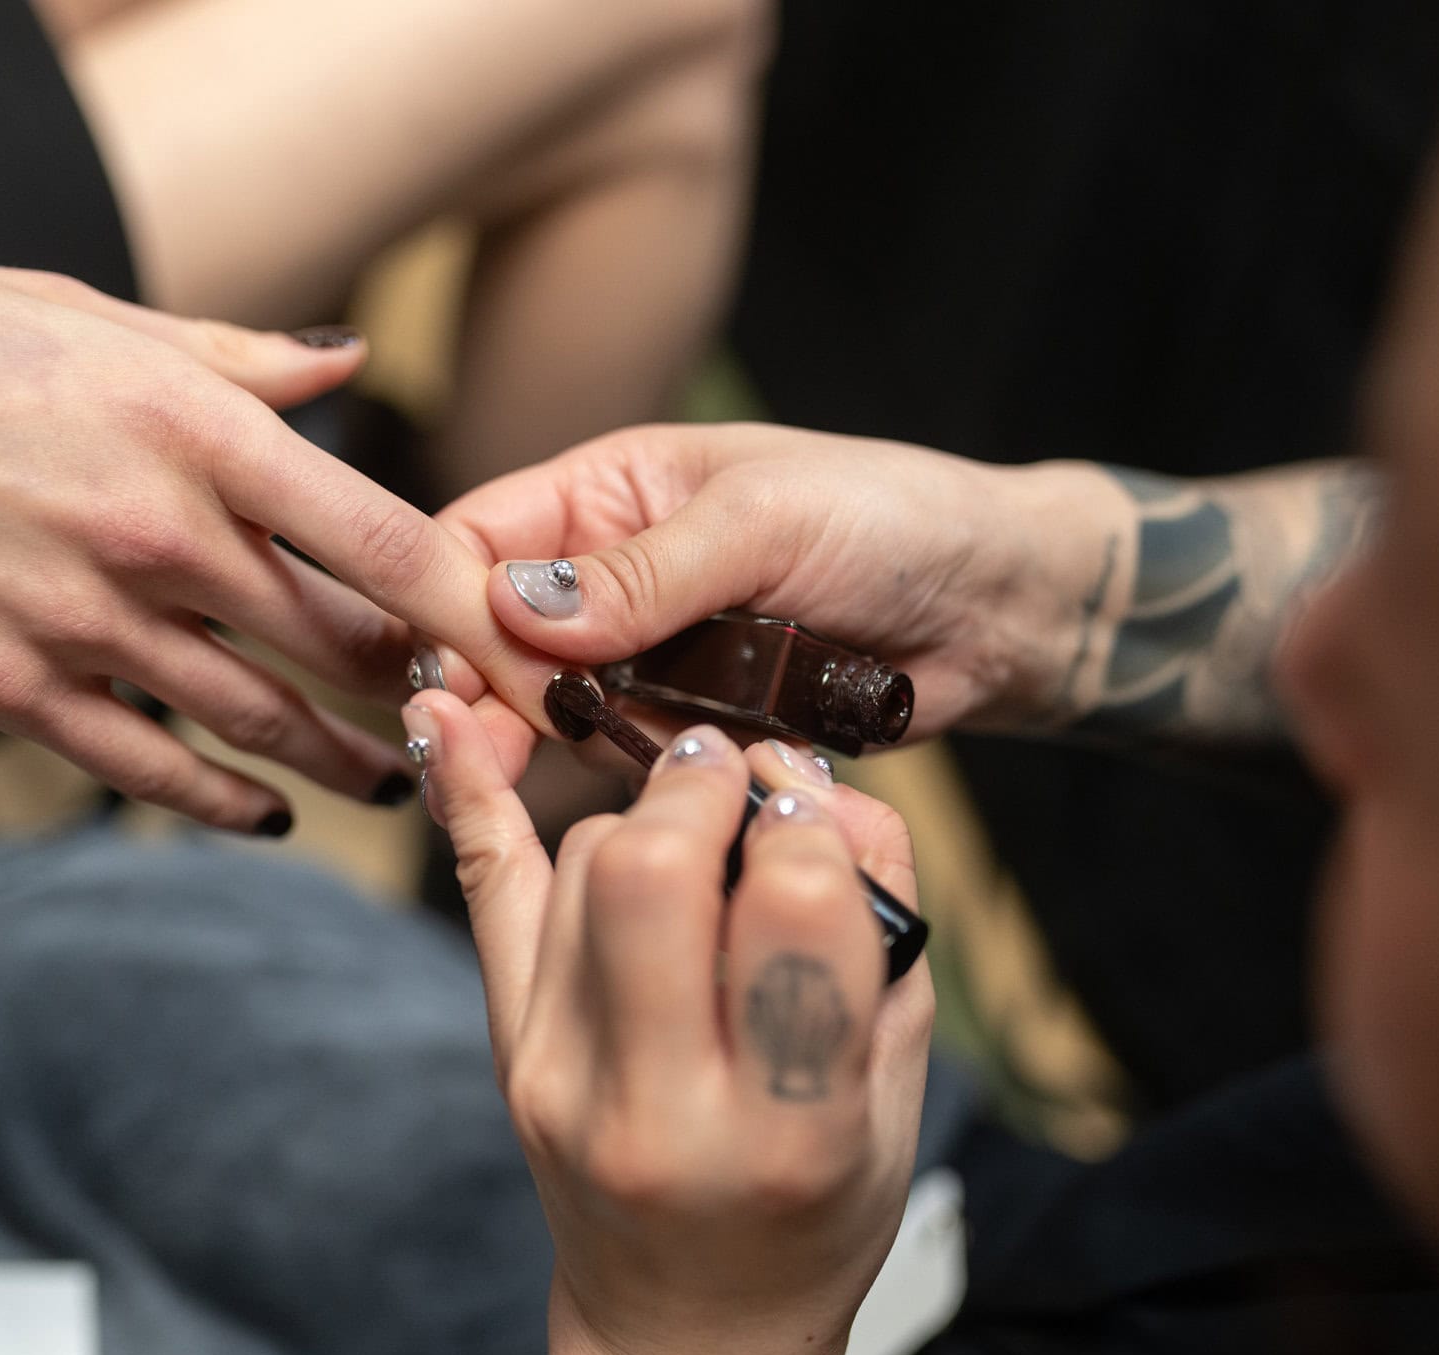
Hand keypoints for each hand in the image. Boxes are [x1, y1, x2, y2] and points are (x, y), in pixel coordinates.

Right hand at [0, 228, 560, 828]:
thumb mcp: (87, 314)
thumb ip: (236, 360)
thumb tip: (345, 365)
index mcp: (190, 424)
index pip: (380, 536)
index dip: (469, 604)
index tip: (522, 639)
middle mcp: (152, 532)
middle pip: (336, 639)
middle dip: (418, 686)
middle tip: (470, 712)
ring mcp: (78, 621)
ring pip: (258, 719)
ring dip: (341, 760)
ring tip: (399, 780)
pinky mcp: (4, 688)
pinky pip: (145, 765)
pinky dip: (220, 797)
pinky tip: (263, 812)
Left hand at [410, 689, 933, 1354]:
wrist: (688, 1320)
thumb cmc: (818, 1203)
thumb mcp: (899, 1082)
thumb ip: (882, 921)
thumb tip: (817, 780)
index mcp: (790, 1126)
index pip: (793, 909)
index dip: (809, 826)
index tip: (812, 815)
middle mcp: (657, 1106)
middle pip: (652, 872)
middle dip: (707, 785)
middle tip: (739, 779)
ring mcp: (560, 1077)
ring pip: (585, 860)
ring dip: (649, 815)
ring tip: (696, 852)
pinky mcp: (508, 1049)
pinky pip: (486, 891)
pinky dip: (469, 792)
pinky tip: (448, 716)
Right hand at [438, 422, 1133, 734]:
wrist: (999, 607)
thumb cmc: (894, 520)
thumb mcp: (766, 522)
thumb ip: (644, 572)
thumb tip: (516, 607)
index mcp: (608, 490)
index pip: (478, 542)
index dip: (443, 603)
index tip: (440, 672)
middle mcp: (611, 572)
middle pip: (496, 638)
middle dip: (483, 690)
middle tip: (479, 751)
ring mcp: (648, 651)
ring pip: (552, 707)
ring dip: (553, 738)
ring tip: (554, 768)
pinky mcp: (691, 718)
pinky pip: (625, 752)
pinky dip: (623, 769)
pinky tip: (635, 779)